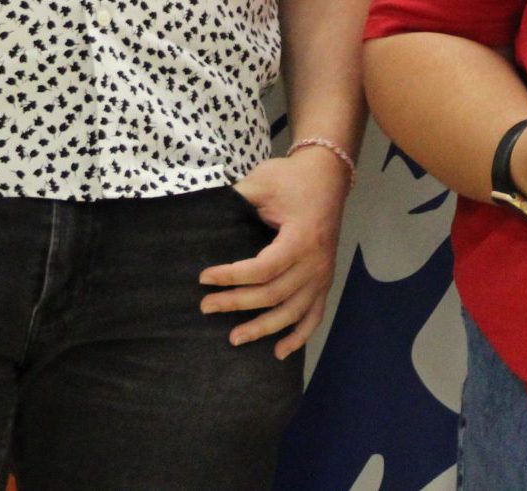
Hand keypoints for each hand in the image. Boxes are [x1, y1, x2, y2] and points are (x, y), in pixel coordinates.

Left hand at [199, 146, 351, 357]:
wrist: (327, 175)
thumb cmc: (291, 178)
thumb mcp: (262, 181)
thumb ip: (236, 199)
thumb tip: (200, 216)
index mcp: (301, 238)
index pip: (263, 268)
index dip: (232, 276)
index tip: (204, 277)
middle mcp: (315, 262)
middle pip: (274, 294)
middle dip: (237, 303)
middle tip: (206, 307)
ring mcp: (323, 275)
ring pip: (292, 312)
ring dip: (263, 328)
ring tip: (233, 338)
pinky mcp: (324, 280)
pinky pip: (314, 316)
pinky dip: (299, 337)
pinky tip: (279, 352)